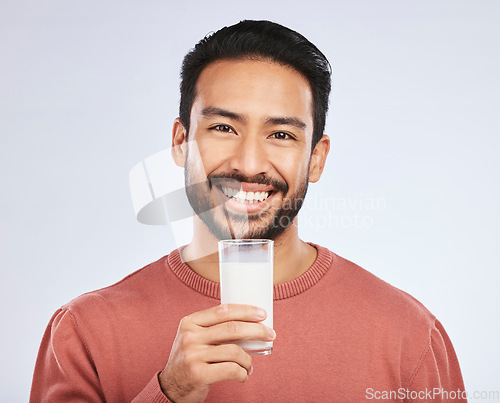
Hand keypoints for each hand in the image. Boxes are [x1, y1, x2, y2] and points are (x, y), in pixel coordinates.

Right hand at [159, 304, 275, 401]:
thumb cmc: (189, 360)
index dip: (246, 311)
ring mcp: (193, 355)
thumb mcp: (193, 337)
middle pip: (232, 328)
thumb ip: (211, 328)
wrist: (170, 388)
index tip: (262, 314)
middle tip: (271, 334)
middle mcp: (190, 336)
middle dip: (257, 330)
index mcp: (190, 322)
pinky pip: (231, 370)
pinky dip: (242, 373)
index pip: (223, 311)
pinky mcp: (198, 374)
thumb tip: (248, 322)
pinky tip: (243, 376)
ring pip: (234, 351)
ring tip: (249, 365)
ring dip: (248, 359)